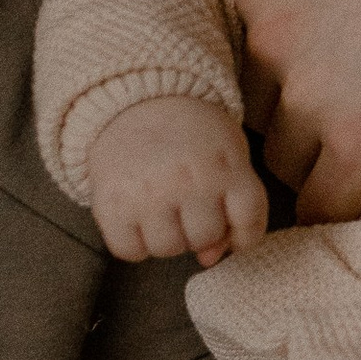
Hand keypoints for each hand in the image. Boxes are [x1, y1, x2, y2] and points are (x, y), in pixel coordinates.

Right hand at [83, 96, 267, 265]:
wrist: (135, 100)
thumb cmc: (192, 132)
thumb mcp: (226, 154)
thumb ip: (231, 205)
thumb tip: (208, 259)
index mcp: (224, 166)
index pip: (249, 220)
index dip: (245, 234)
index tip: (235, 228)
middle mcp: (187, 182)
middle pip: (205, 238)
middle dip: (201, 228)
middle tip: (189, 205)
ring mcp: (147, 195)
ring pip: (168, 249)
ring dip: (168, 237)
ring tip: (162, 208)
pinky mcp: (111, 205)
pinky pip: (128, 251)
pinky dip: (135, 244)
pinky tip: (138, 218)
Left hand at [227, 0, 360, 219]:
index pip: (245, 37)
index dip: (288, 49)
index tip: (337, 47)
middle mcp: (274, 43)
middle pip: (259, 102)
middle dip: (296, 108)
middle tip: (359, 97)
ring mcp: (316, 105)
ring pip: (285, 158)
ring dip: (318, 159)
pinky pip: (320, 206)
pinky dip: (337, 204)